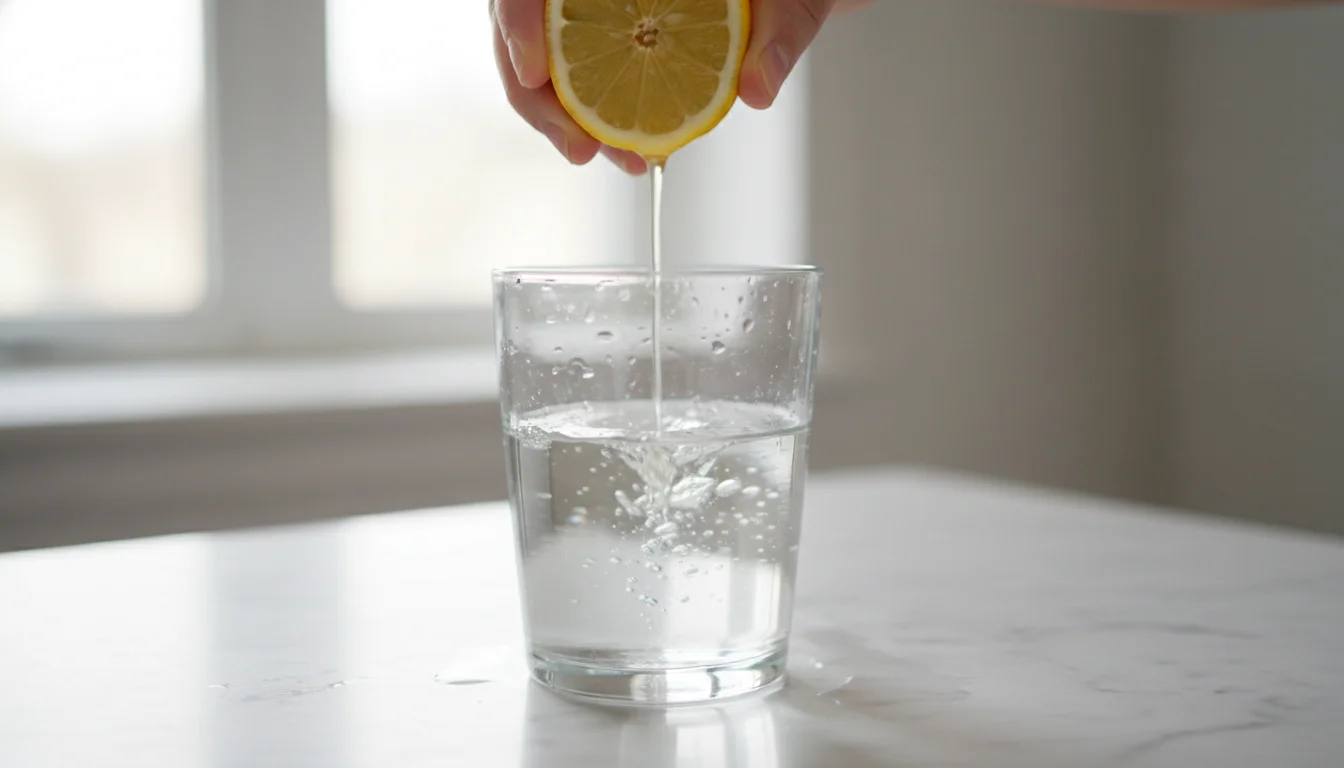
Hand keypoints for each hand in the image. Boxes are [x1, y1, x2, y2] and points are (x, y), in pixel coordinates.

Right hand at [489, 0, 868, 173]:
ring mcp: (589, 9)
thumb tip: (758, 90)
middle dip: (538, 98)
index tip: (537, 72)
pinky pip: (571, 79)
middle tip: (582, 149)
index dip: (517, 20)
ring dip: (563, 120)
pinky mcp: (598, 39)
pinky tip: (626, 150)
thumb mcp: (790, 2)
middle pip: (523, 25)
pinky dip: (589, 121)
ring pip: (540, 61)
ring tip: (614, 159)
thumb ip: (777, 36)